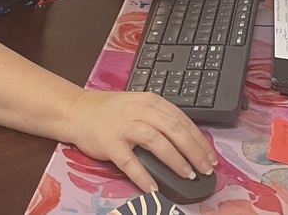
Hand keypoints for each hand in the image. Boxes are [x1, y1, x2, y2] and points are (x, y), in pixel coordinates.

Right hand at [64, 89, 217, 193]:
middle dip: (194, 150)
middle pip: (173, 129)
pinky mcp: (110, 142)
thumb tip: (188, 142)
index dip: (199, 138)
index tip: (210, 156)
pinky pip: (130, 161)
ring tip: (187, 175)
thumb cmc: (109, 111)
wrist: (77, 110)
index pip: (181, 118)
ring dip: (175, 159)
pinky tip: (153, 187)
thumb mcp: (138, 105)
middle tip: (205, 168)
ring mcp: (123, 126)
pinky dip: (143, 175)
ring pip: (156, 140)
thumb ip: (159, 118)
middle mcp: (138, 110)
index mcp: (148, 101)